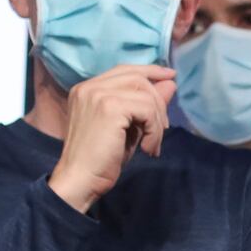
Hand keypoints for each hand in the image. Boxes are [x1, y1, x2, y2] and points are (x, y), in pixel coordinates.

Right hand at [48, 63, 176, 212]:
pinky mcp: (109, 107)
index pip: (124, 70)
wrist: (79, 181)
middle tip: (163, 130)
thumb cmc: (101, 160)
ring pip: (146, 94)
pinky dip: (154, 131)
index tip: (171, 77)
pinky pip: (147, 110)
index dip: (150, 71)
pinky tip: (146, 149)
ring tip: (152, 145)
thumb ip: (146, 105)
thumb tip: (171, 83)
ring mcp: (97, 94)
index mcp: (88, 89)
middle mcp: (90, 87)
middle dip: (158, 103)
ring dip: (157, 122)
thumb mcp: (128, 128)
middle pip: (138, 79)